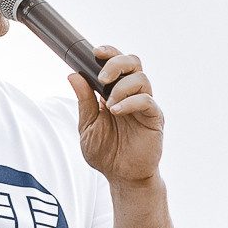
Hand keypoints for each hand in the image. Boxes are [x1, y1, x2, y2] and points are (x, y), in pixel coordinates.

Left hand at [73, 46, 162, 185]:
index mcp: (115, 92)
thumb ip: (83, 100)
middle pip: (134, 62)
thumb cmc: (106, 152)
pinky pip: (147, 101)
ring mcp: (145, 106)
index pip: (117, 63)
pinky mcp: (155, 119)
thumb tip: (72, 75)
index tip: (95, 51)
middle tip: (102, 77)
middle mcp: (132, 94)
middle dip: (117, 63)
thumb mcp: (87, 124)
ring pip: (142, 79)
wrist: (120, 176)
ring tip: (108, 106)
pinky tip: (116, 111)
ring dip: (121, 87)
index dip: (109, 53)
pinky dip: (130, 102)